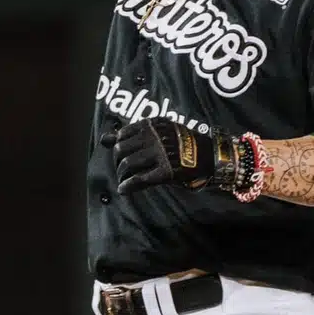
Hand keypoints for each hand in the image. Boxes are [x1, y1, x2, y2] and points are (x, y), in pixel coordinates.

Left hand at [102, 116, 239, 194]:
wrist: (209, 154)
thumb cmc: (182, 141)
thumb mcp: (159, 130)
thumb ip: (131, 133)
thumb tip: (104, 139)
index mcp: (152, 125)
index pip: (122, 135)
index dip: (118, 146)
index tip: (120, 154)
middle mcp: (154, 137)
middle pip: (121, 151)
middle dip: (118, 162)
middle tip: (122, 169)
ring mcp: (160, 154)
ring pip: (128, 165)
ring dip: (122, 175)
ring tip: (123, 179)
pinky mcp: (166, 171)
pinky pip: (140, 179)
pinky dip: (128, 186)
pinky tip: (123, 190)